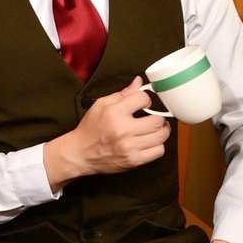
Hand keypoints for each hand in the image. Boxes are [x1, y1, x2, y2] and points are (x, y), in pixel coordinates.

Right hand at [44, 77, 170, 189]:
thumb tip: (139, 82)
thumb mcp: (101, 105)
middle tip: (153, 117)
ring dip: (161, 131)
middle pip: (157, 120)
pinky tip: (150, 142)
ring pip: (161, 136)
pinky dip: (158, 146)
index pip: (143, 99)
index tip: (142, 104)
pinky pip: (158, 151)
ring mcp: (129, 147)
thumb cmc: (91, 128)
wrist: (80, 153)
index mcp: (114, 113)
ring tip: (155, 129)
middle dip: (158, 117)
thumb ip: (122, 94)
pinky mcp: (133, 160)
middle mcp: (123, 130)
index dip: (145, 99)